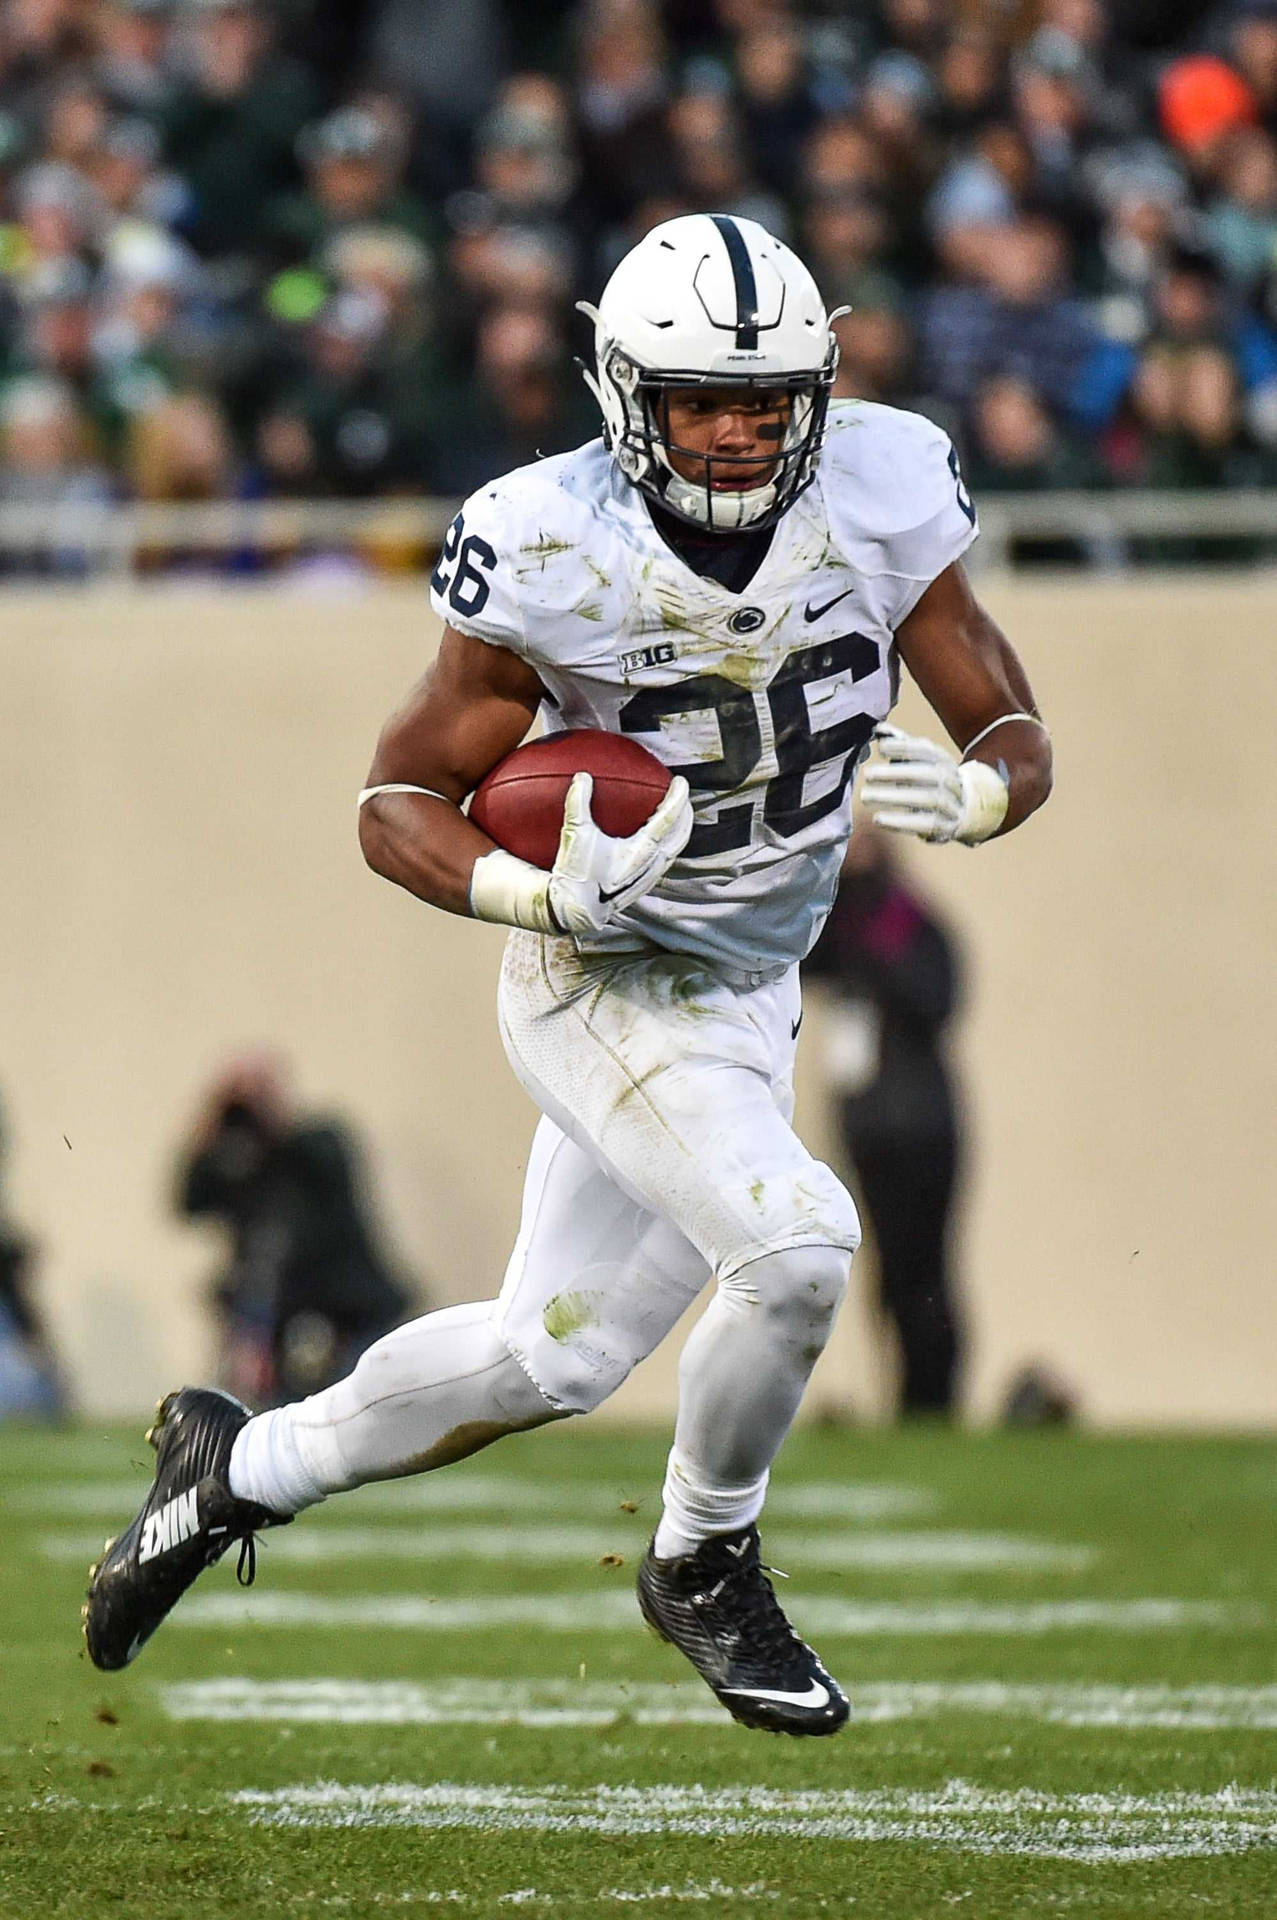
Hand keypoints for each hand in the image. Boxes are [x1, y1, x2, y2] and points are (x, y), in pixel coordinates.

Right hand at [548, 771, 692, 933]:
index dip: (677, 798)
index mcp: (640, 850)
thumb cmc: (577, 873)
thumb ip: (578, 802)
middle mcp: (651, 864)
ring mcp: (649, 876)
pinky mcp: (643, 885)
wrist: (574, 908)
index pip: (667, 818)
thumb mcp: (576, 834)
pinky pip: (665, 860)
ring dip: (679, 830)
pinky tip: (658, 841)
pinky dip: (668, 845)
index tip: (681, 782)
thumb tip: (582, 777)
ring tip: (677, 816)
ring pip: (675, 849)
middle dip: (686, 814)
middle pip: (680, 835)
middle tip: (684, 797)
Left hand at [862, 724, 1007, 845]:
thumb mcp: (919, 762)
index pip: (927, 751)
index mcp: (943, 761)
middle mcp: (951, 781)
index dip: (904, 748)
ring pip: (928, 799)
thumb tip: (879, 730)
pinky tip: (879, 818)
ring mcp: (952, 805)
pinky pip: (926, 824)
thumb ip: (900, 745)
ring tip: (866, 796)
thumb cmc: (929, 781)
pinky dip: (901, 822)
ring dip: (895, 797)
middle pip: (927, 774)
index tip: (880, 748)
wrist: (964, 811)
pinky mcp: (946, 827)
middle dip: (896, 773)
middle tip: (868, 774)